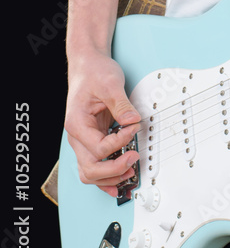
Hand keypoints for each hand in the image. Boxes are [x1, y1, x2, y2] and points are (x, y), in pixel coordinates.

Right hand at [64, 53, 140, 195]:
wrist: (88, 65)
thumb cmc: (94, 72)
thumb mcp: (110, 84)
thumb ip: (121, 105)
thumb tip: (133, 122)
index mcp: (77, 123)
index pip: (99, 147)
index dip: (120, 142)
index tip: (135, 128)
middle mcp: (76, 136)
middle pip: (91, 168)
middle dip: (114, 169)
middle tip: (134, 159)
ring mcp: (83, 140)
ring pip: (90, 173)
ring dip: (110, 177)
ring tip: (130, 173)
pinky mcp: (91, 140)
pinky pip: (94, 166)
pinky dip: (106, 177)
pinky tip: (117, 182)